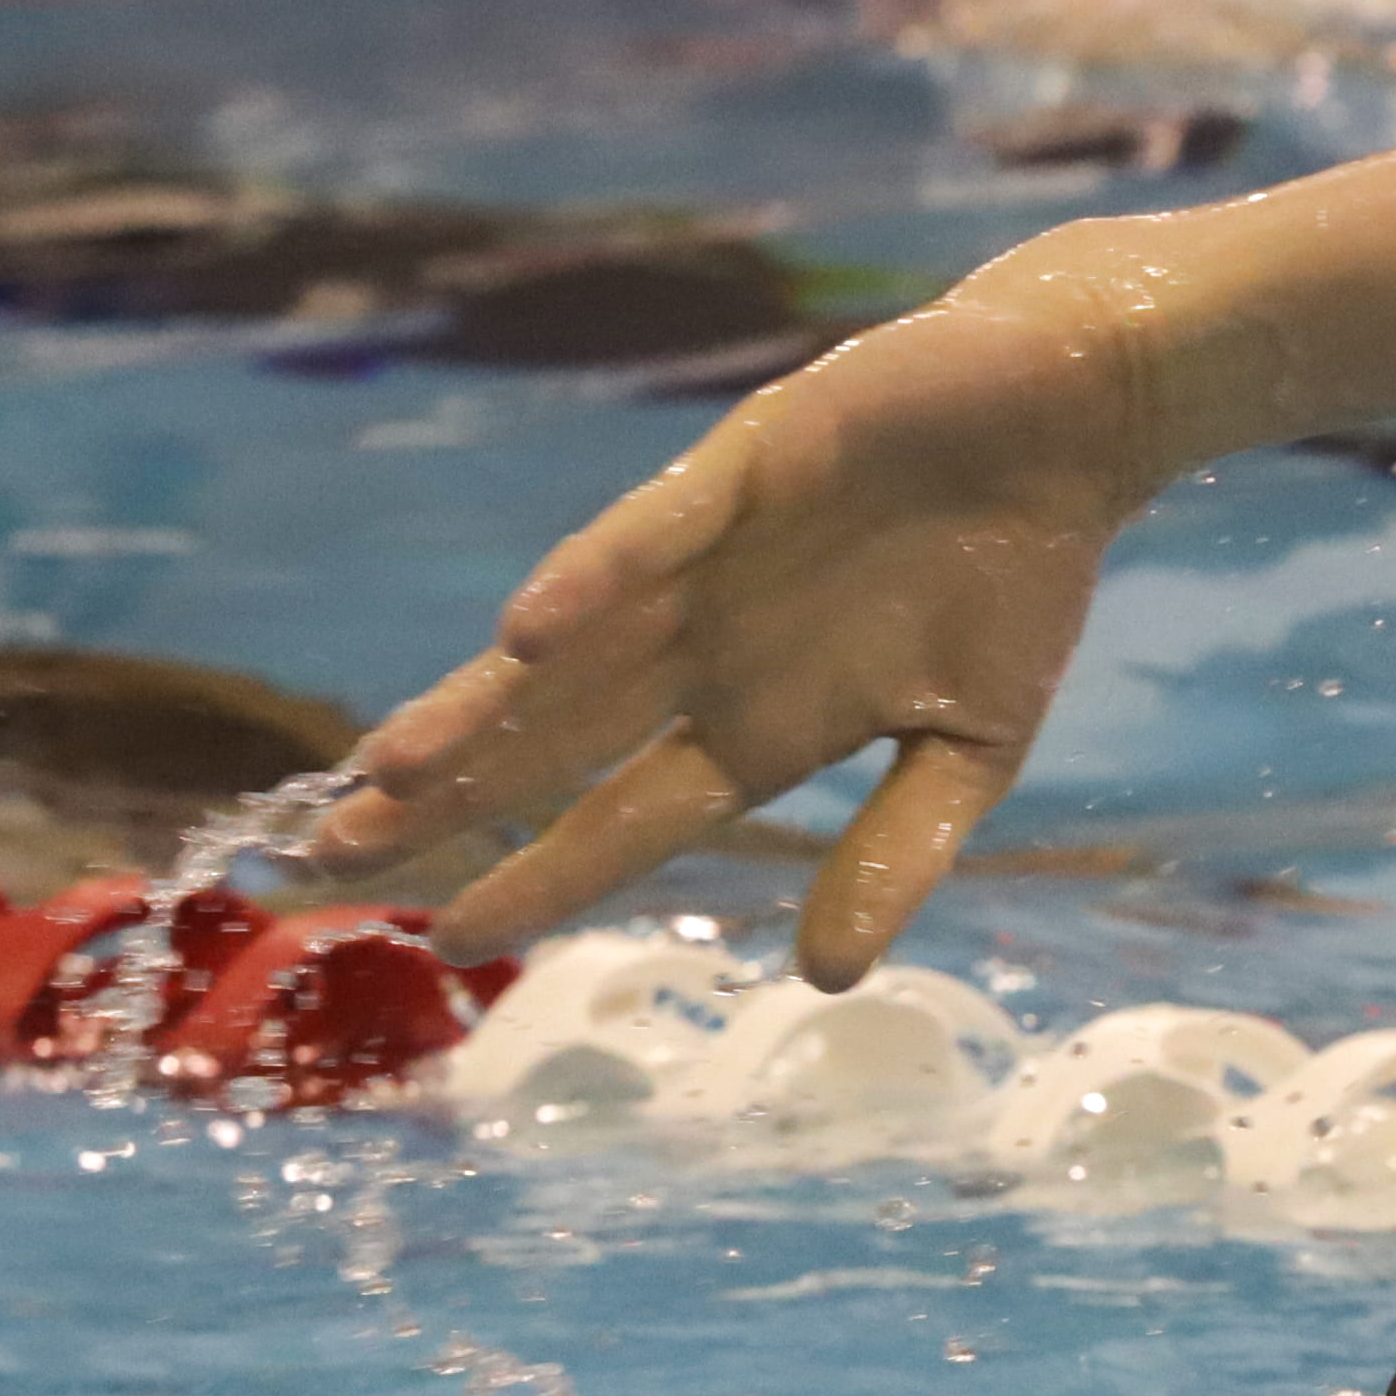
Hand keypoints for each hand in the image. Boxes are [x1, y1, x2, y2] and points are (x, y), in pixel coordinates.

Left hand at [309, 251, 1166, 988]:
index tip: (449, 935)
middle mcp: (705, 648)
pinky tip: (527, 635)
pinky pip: (653, 533)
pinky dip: (593, 581)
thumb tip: (826, 976)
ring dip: (479, 707)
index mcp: (757, 722)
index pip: (619, 816)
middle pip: (548, 740)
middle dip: (442, 799)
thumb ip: (896, 854)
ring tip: (385, 770)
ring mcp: (711, 560)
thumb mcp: (975, 749)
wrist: (1068, 419)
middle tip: (327, 861)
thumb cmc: (1019, 578)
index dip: (535, 874)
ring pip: (568, 650)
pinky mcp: (743, 467)